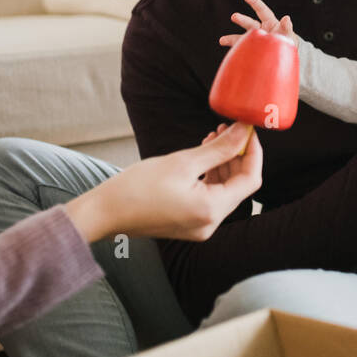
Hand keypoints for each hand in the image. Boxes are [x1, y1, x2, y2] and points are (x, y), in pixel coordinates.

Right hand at [65, 122, 262, 241]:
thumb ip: (219, 148)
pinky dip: (210, 177)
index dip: (252, 152)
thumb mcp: (183, 162)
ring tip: (212, 138)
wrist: (103, 212)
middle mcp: (210, 224)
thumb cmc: (136, 187)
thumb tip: (244, 130)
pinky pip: (209, 198)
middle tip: (227, 129)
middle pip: (238, 186)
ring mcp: (199, 227)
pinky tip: (201, 156)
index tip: (247, 130)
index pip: (250, 179)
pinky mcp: (188, 224)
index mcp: (211, 211)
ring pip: (224, 191)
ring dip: (222, 164)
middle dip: (236, 156)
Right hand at [219, 0, 295, 47]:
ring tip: (222, 40)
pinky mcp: (252, 50)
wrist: (285, 56)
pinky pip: (242, 49)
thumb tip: (286, 18)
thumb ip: (287, 27)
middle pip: (250, 23)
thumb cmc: (288, 42)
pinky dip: (235, 50)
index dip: (255, 3)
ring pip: (242, 37)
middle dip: (242, 20)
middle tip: (234, 17)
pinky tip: (230, 53)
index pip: (262, 10)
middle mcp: (260, 29)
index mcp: (270, 22)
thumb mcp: (288, 34)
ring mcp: (255, 40)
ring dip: (232, 39)